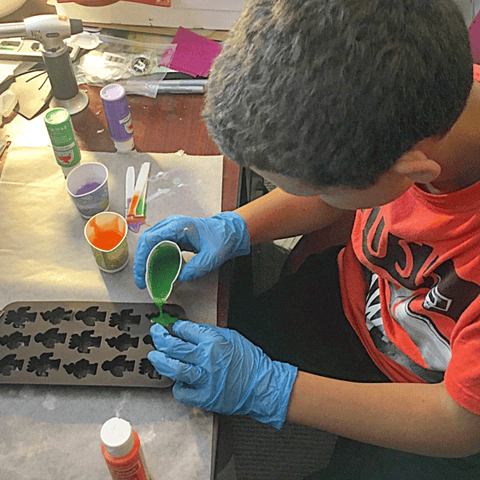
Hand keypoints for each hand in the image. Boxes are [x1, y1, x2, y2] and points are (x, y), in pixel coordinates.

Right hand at [133, 212, 249, 287]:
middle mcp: (171, 225)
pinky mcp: (174, 237)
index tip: (141, 273)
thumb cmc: (222, 238)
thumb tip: (178, 277)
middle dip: (141, 262)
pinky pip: (158, 247)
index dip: (142, 258)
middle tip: (142, 280)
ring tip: (148, 278)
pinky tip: (157, 271)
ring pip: (150, 244)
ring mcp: (172, 230)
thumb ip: (196, 268)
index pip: (150, 239)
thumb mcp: (211, 256)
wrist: (230, 232)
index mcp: (178, 226)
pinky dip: (155, 260)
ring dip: (147, 261)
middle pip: (146, 242)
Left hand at [148, 321, 297, 428]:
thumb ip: (209, 334)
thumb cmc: (250, 361)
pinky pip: (182, 391)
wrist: (262, 385)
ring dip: (160, 360)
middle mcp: (206, 358)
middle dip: (160, 338)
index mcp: (213, 341)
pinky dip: (177, 385)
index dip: (176, 327)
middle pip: (174, 346)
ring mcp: (204, 378)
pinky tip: (177, 380)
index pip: (185, 329)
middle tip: (156, 335)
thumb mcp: (231, 336)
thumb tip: (190, 331)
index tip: (174, 327)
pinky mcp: (204, 396)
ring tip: (154, 355)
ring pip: (173, 368)